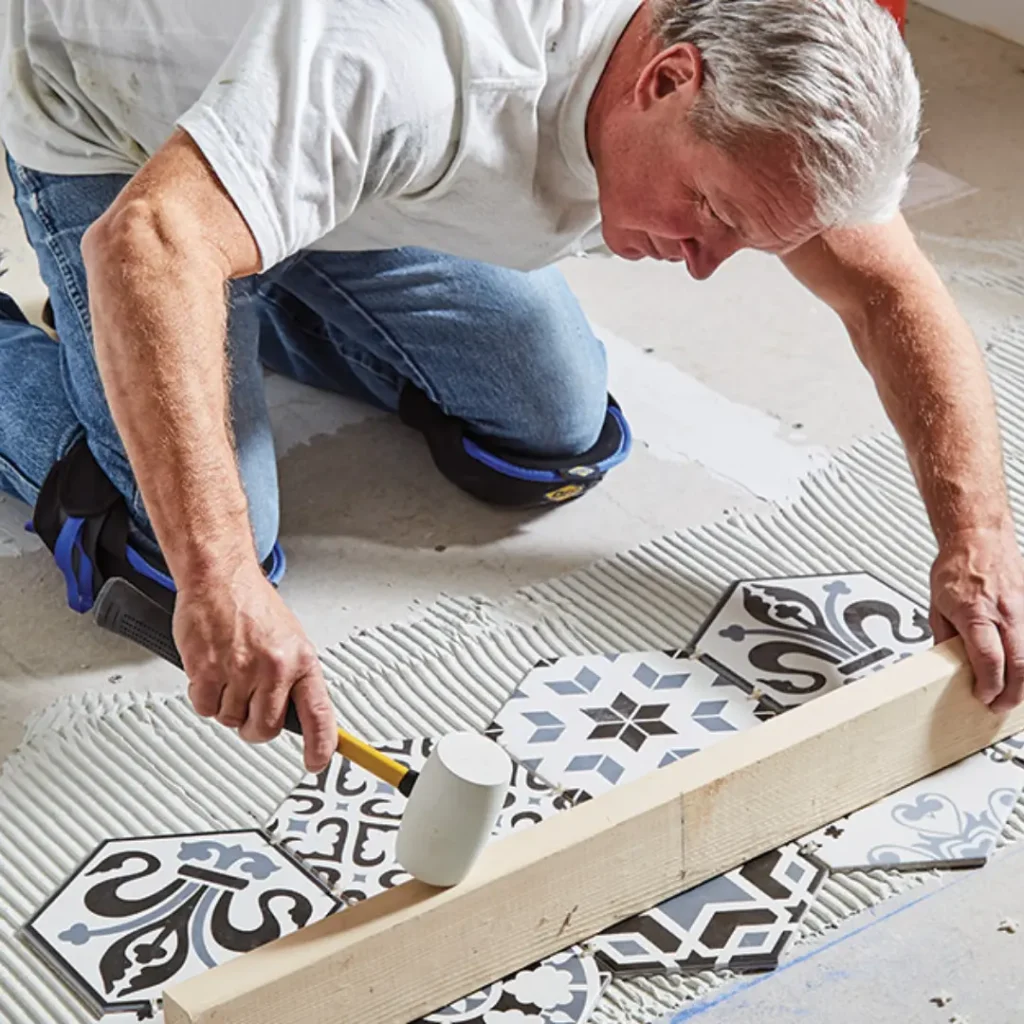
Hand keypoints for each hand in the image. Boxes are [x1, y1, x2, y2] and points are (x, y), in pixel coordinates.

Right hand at [173, 561, 336, 770]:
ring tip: (230, 674)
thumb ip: (295, 679)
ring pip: (232, 720)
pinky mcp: (207, 669)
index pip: (320, 713)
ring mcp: (240, 670)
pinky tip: (211, 672)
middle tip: (250, 705)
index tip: (317, 762)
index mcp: (302, 660)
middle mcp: (275, 667)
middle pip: (267, 728)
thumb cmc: (254, 607)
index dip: (321, 744)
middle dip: (255, 725)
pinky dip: (205, 698)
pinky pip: (205, 708)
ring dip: (228, 706)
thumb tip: (302, 717)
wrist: (220, 578)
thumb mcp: (291, 640)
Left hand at [930, 523, 1023, 711]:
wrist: (979, 537)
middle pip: (1020, 666)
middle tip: (1000, 705)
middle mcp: (1005, 614)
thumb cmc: (957, 565)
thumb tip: (944, 661)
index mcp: (977, 614)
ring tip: (1011, 693)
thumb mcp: (937, 605)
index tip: (983, 696)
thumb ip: (944, 637)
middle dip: (1012, 693)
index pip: (989, 661)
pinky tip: (1020, 670)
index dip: (988, 686)